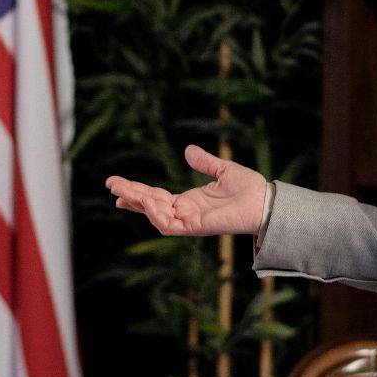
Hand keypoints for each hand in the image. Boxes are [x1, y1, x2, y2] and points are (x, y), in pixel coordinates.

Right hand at [105, 145, 268, 236]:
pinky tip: (148, 201)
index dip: (137, 191)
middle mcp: (186, 212)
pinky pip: (169, 225)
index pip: (156, 197)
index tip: (117, 183)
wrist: (265, 201)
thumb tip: (188, 150)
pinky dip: (156, 214)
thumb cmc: (249, 189)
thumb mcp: (223, 170)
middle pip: (149, 206)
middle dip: (130, 196)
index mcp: (189, 201)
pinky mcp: (196, 226)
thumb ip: (204, 162)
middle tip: (110, 186)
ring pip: (155, 216)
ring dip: (139, 203)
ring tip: (124, 191)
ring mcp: (189, 221)